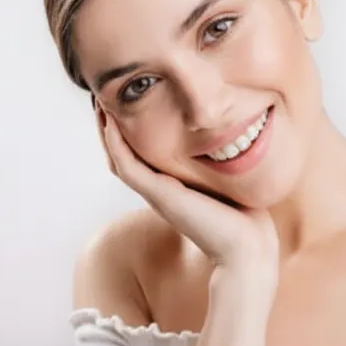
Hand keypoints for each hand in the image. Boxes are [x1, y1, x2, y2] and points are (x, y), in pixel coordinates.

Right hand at [95, 108, 278, 279]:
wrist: (246, 246)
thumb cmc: (245, 216)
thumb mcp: (227, 179)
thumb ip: (222, 162)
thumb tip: (236, 137)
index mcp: (171, 187)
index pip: (139, 156)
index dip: (128, 131)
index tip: (128, 103)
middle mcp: (158, 190)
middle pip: (121, 156)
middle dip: (111, 127)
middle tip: (103, 98)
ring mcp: (155, 193)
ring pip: (117, 160)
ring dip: (106, 132)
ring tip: (99, 104)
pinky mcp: (159, 195)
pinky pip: (127, 166)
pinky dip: (116, 144)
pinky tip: (111, 123)